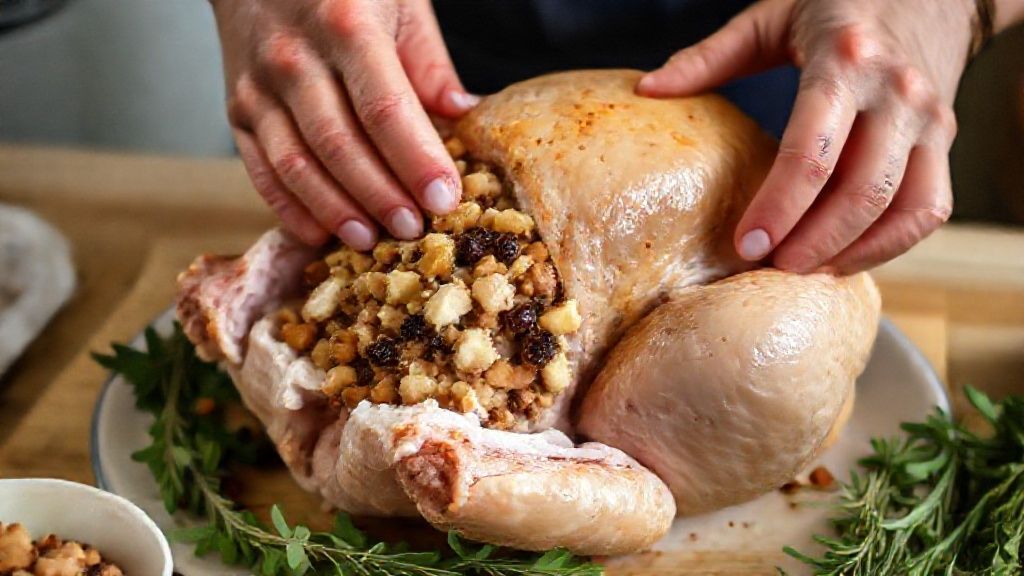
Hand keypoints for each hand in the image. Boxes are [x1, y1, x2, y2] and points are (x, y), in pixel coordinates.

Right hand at [213, 0, 475, 248]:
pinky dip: (291, 208)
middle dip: (381, 196)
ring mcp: (259, 87)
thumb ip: (429, 62)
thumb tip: (464, 117)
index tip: (446, 198)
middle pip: (340, 145)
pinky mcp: (238, 110)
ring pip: (297, 165)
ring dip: (337, 211)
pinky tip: (321, 234)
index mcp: (347, 24)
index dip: (417, 160)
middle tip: (415, 231)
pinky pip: (262, 169)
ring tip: (373, 241)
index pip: (385, 108)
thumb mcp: (399, 0)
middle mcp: (295, 58)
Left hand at [637, 0, 974, 272]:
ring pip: (902, 208)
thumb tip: (647, 90)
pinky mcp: (945, 140)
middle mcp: (896, 92)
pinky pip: (928, 209)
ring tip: (802, 270)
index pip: (813, 152)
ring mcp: (929, 119)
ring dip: (851, 252)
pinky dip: (889, 244)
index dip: (778, 207)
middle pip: (860, 192)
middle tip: (768, 267)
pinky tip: (844, 256)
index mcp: (845, 60)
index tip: (746, 245)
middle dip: (812, 242)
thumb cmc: (838, 4)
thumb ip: (709, 57)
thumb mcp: (771, 18)